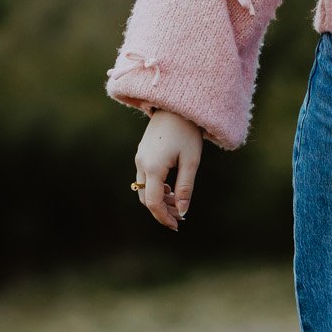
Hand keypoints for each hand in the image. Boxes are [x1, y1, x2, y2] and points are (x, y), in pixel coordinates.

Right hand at [132, 110, 203, 229]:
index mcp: (153, 167)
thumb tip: (183, 211)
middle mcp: (141, 164)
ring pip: (144, 188)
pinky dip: (156, 188)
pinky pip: (145, 178)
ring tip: (179, 202)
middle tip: (181, 215)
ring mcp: (140, 158)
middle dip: (162, 210)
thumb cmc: (187, 131)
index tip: (177, 225)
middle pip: (146, 198)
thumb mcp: (191, 160)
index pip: (153, 202)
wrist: (176, 106)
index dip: (164, 217)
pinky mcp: (142, 153)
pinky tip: (171, 188)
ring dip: (159, 199)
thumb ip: (185, 187)